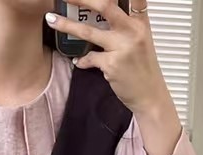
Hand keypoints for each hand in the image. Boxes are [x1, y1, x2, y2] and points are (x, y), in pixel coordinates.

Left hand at [45, 1, 180, 154]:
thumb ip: (126, 24)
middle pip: (105, 5)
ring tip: (52, 19)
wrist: (150, 96)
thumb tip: (104, 10)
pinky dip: (81, 60)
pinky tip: (78, 61)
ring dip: (66, 25)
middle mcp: (132, 31)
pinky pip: (89, 58)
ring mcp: (121, 48)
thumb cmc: (143, 69)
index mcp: (140, 22)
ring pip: (88, 31)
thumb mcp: (141, 41)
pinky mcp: (111, 65)